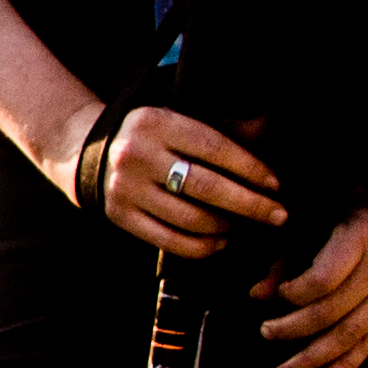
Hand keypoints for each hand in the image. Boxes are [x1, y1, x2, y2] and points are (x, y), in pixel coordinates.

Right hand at [91, 109, 285, 261]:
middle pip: (208, 187)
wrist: (88, 151)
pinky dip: (203, 247)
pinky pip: (171, 241)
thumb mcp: (174, 120)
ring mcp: (126, 188)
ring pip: (192, 219)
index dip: (251, 169)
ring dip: (226, 227)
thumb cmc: (150, 137)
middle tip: (278, 216)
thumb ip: (213, 136)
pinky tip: (219, 241)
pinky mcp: (121, 216)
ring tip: (241, 225)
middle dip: (251, 205)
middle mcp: (138, 154)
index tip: (276, 185)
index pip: (215, 149)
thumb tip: (264, 154)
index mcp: (157, 122)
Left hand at [257, 211, 367, 367]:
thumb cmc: (352, 214)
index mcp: (359, 242)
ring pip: (349, 336)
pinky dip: (345, 367)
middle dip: (293, 329)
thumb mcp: (319, 222)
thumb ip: (287, 260)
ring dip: (313, 360)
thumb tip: (257, 296)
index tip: (275, 295)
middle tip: (265, 333)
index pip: (322, 280)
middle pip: (332, 312)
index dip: (293, 293)